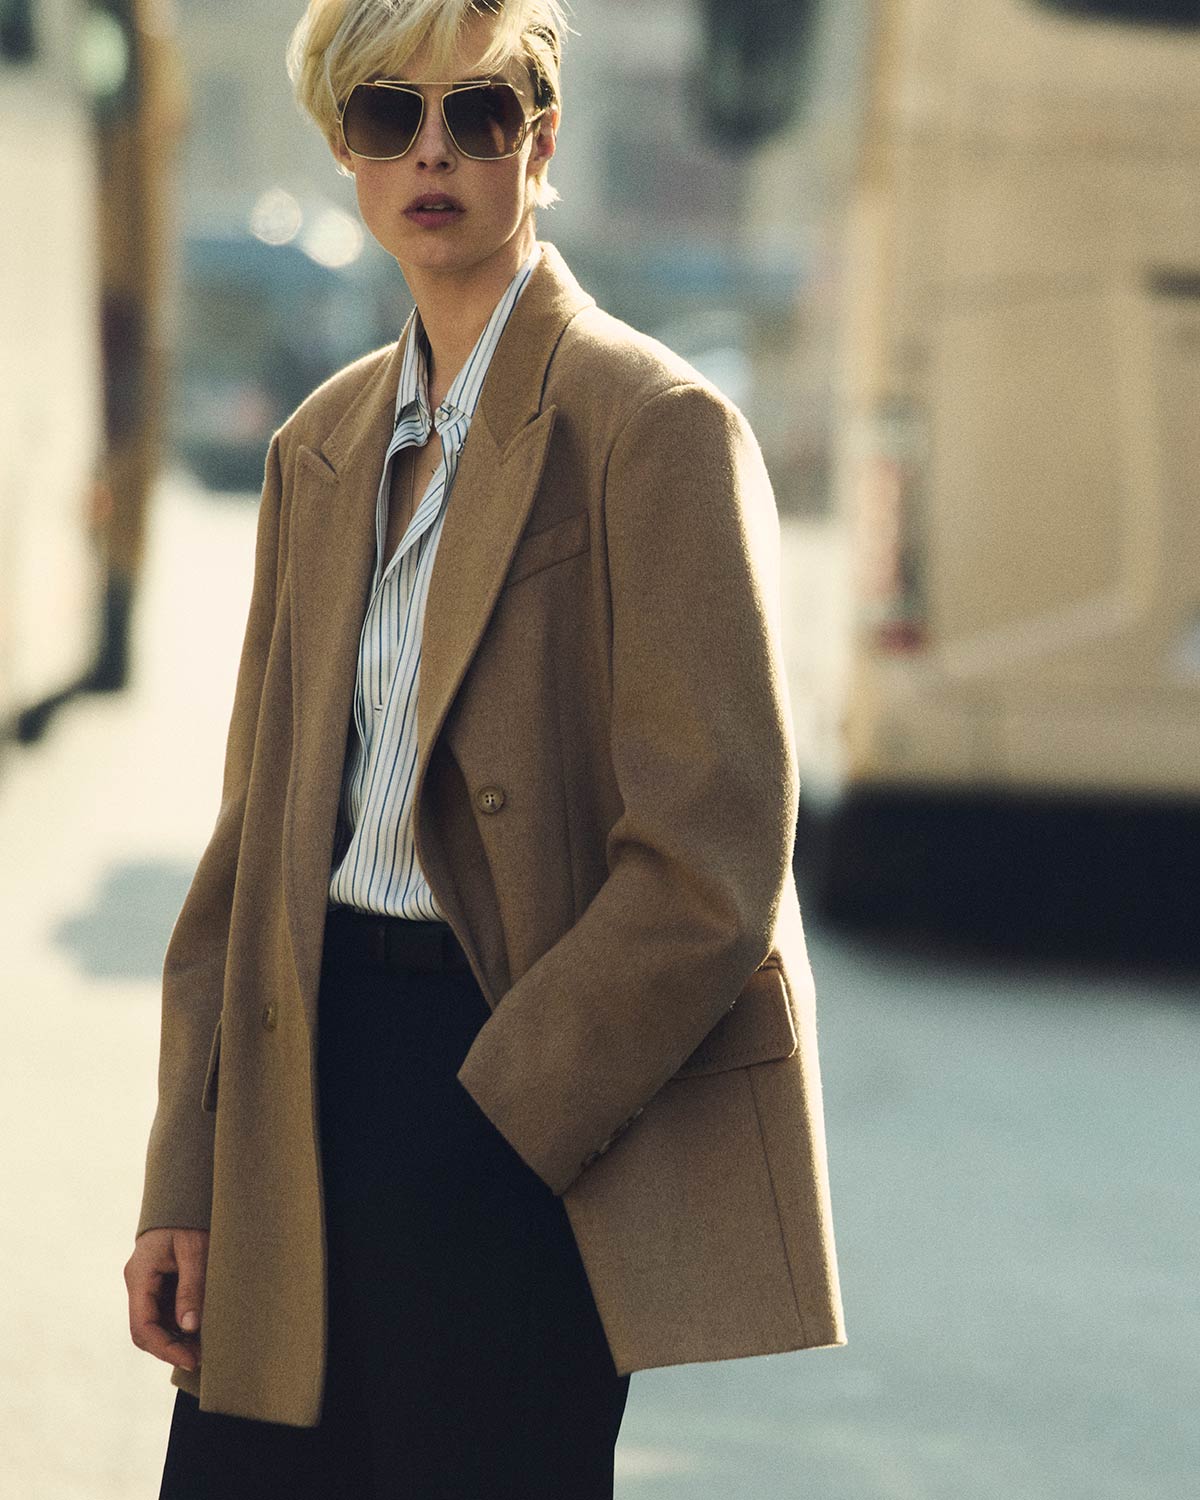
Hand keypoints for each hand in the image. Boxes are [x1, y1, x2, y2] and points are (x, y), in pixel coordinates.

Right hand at [124, 1227, 209, 1372]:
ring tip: (207, 1347)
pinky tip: (203, 1330)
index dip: (165, 1348)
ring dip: (178, 1338)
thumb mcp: (195, 1250)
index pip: (142, 1326)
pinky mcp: (160, 1283)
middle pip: (147, 1330)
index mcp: (139, 1276)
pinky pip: (166, 1311)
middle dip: (172, 1348)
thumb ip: (191, 1287)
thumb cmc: (189, 1218)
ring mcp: (148, 1284)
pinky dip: (182, 1324)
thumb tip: (190, 1327)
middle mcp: (139, 1283)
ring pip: (157, 1323)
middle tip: (202, 1358)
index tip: (191, 1359)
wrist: (185, 1193)